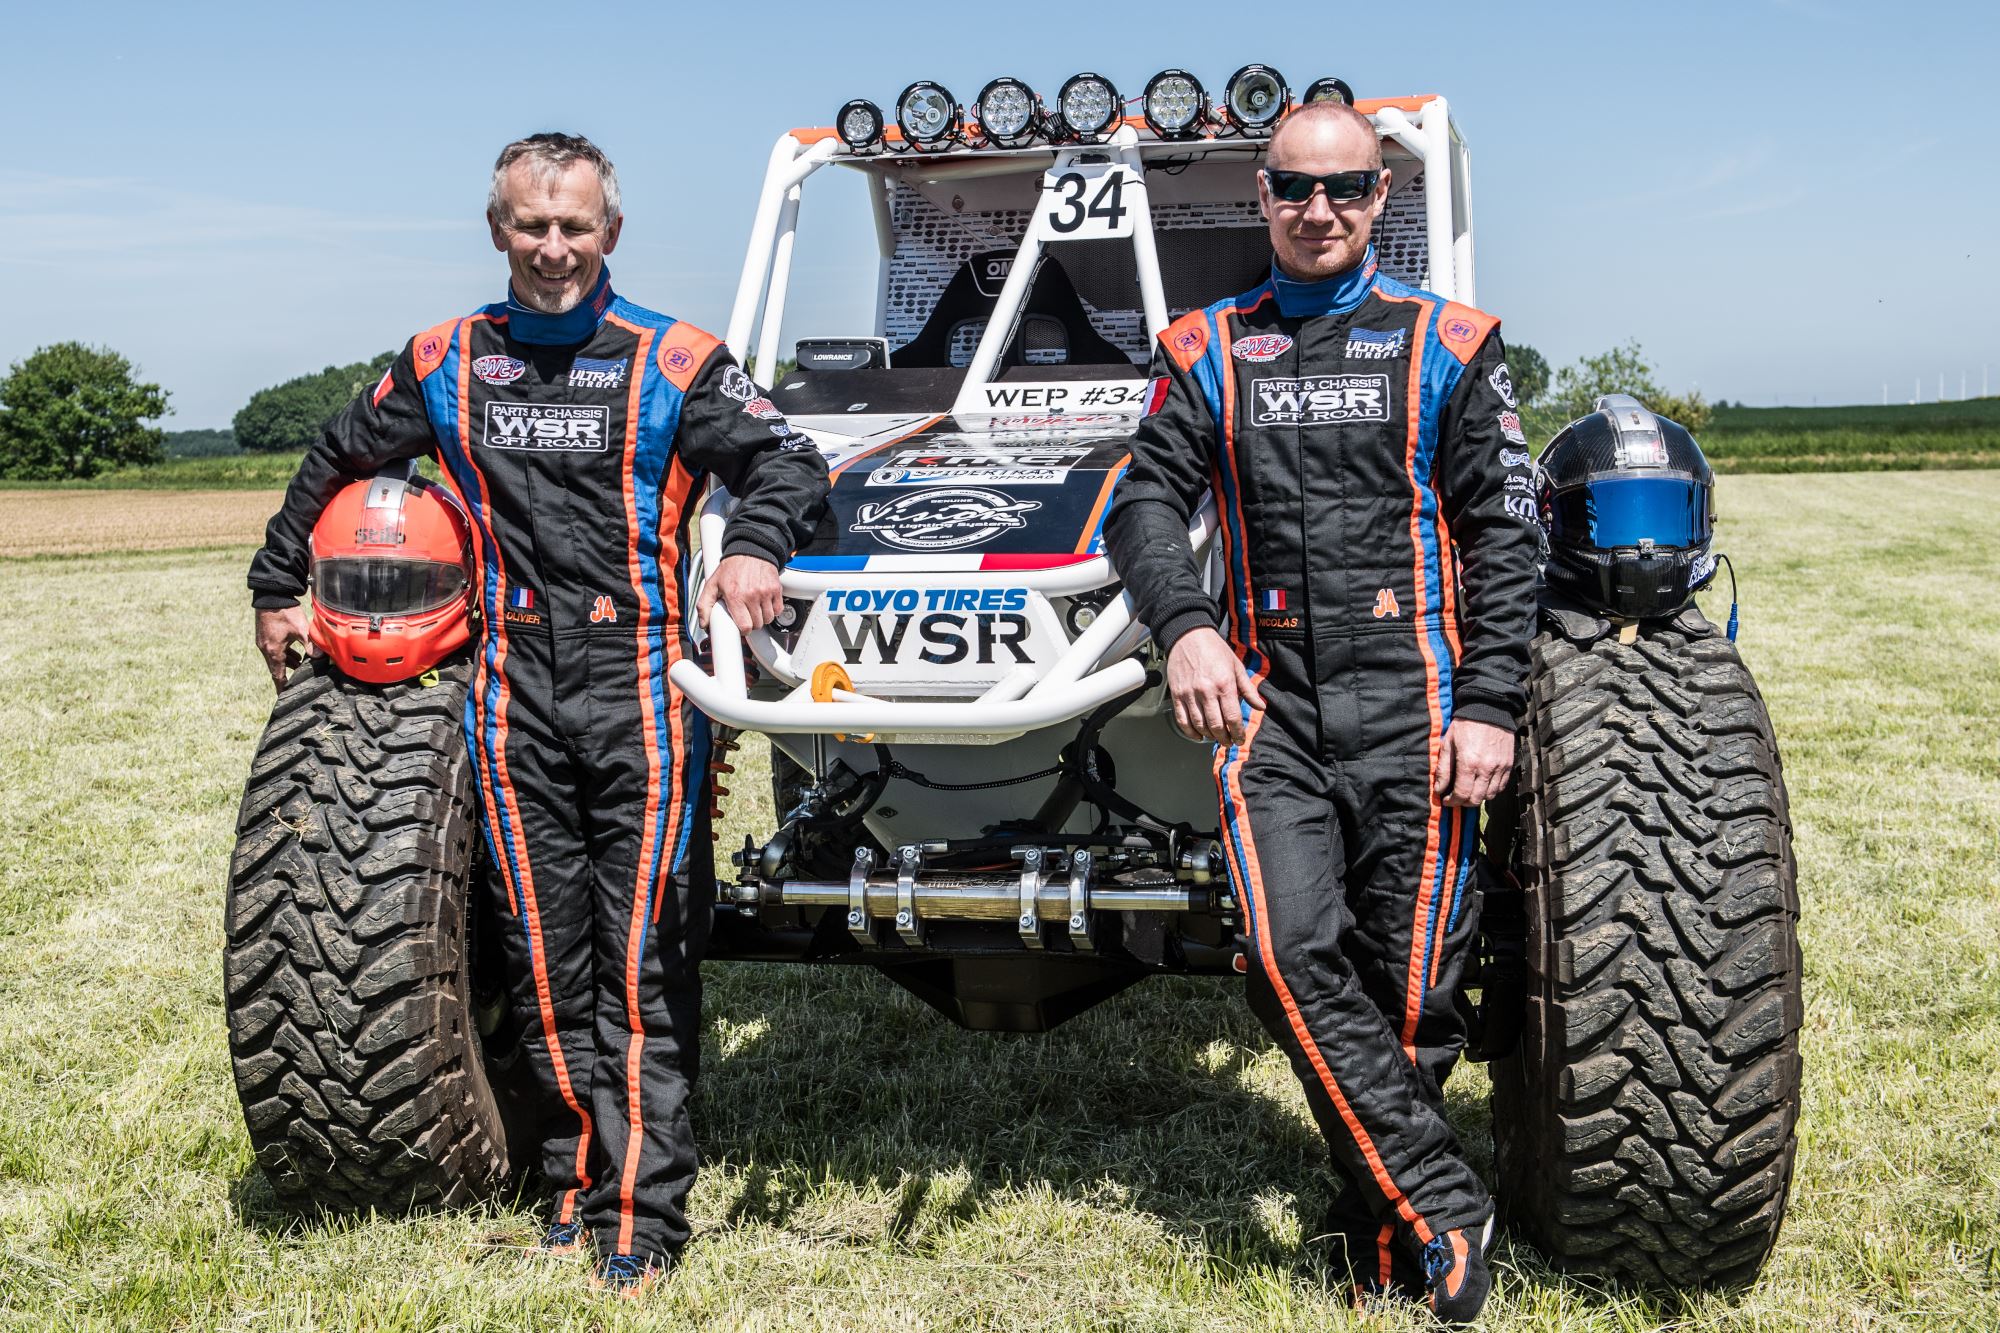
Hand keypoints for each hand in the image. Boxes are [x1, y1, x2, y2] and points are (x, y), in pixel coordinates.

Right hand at [255, 604, 313, 689]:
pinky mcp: (266, 635)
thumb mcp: (300, 629)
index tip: (284, 697)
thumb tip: (320, 657)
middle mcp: (266, 649)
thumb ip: (310, 644)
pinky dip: (286, 653)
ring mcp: (264, 642)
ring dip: (289, 662)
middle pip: (278, 667)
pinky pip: (276, 650)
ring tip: (301, 665)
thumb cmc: (285, 612)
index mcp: (273, 651)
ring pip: (278, 658)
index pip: (278, 675)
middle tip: (299, 681)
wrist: (271, 595)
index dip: (282, 687)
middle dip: (288, 674)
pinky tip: (296, 652)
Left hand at [697, 553, 783, 634]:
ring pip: (768, 618)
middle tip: (747, 615)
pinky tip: (764, 604)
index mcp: (735, 596)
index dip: (743, 630)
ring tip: (755, 609)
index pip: (745, 626)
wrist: (749, 550)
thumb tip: (704, 623)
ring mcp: (765, 592)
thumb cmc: (731, 568)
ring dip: (763, 618)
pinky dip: (772, 610)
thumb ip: (704, 605)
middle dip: (752, 623)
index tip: (741, 626)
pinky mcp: (776, 589)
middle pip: (757, 624)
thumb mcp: (712, 584)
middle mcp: (752, 595)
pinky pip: (778, 609)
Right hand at [1165, 627, 1262, 744]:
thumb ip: (1248, 689)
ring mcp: (1189, 694)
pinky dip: (1190, 731)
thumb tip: (1261, 707)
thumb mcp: (1236, 666)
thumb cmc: (1214, 649)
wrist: (1188, 635)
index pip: (1232, 718)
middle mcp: (1206, 691)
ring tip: (1215, 737)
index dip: (1237, 733)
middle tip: (1228, 741)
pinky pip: (1182, 720)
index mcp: (1224, 684)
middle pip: (1216, 725)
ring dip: (1208, 736)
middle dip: (1224, 738)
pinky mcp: (1176, 694)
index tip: (1240, 739)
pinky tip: (1197, 735)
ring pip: (1199, 725)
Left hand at [1435, 718, 1514, 805]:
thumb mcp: (1448, 744)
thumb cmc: (1464, 726)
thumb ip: (1443, 769)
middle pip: (1477, 799)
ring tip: (1469, 791)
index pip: (1462, 794)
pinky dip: (1491, 790)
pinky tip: (1482, 784)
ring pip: (1490, 795)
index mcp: (1469, 763)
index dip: (1453, 801)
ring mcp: (1500, 767)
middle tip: (1456, 798)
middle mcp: (1486, 768)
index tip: (1447, 800)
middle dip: (1464, 802)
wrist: (1488, 709)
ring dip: (1478, 798)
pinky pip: (1501, 786)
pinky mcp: (1508, 764)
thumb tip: (1439, 789)